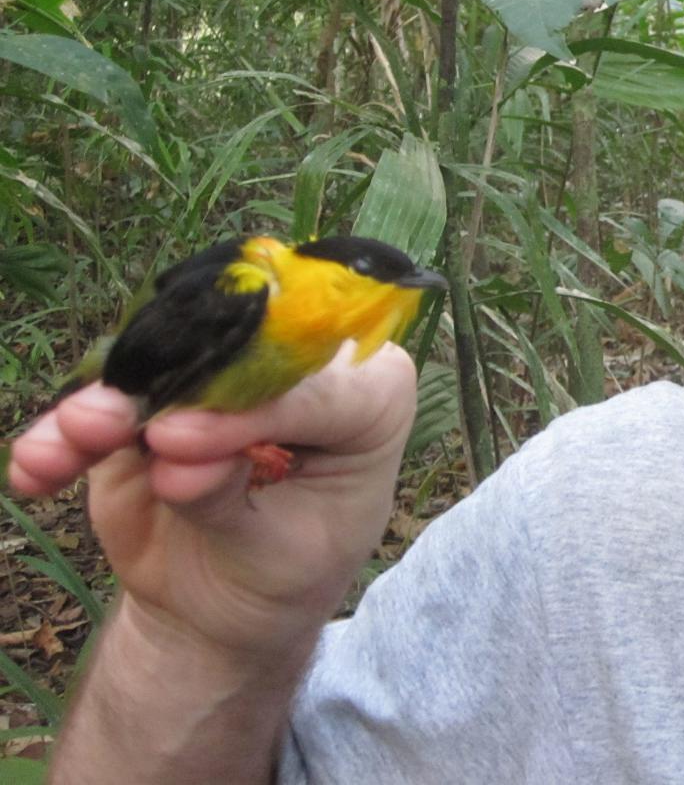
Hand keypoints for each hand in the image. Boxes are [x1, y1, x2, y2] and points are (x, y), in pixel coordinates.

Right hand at [7, 342, 415, 654]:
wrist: (223, 607)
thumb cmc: (285, 577)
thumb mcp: (277, 558)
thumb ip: (228, 502)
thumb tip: (174, 460)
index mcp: (370, 397)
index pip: (316, 384)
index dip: (248, 406)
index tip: (181, 440)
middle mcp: (301, 369)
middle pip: (237, 350)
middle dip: (169, 387)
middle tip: (106, 427)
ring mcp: (223, 379)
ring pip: (162, 366)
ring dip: (104, 405)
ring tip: (69, 441)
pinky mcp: (155, 401)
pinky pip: (107, 403)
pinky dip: (67, 435)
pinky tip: (38, 470)